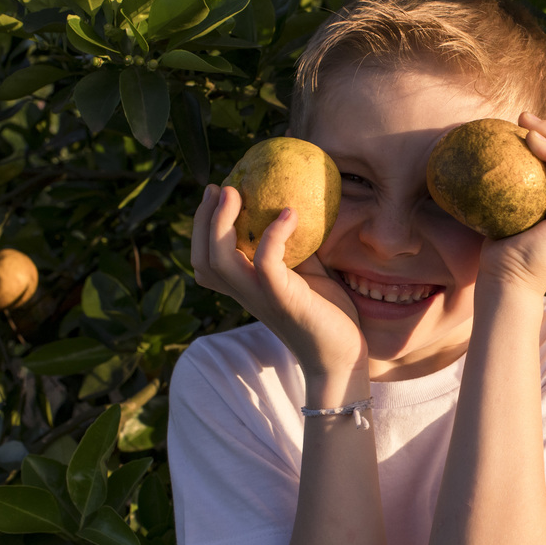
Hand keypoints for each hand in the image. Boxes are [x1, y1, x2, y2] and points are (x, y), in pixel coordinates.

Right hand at [191, 185, 367, 375]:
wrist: (343, 356)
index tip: (218, 193)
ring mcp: (261, 298)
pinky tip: (290, 214)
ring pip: (219, 260)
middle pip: (202, 258)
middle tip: (220, 187)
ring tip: (236, 192)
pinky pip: (266, 263)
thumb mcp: (309, 274)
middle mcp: (246, 294)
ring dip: (222, 222)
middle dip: (203, 220)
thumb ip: (296, 249)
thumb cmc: (329, 315)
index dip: (202, 228)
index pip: (206, 261)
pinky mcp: (283, 300)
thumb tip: (297, 208)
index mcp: (247, 288)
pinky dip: (274, 235)